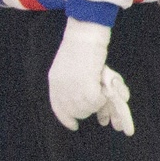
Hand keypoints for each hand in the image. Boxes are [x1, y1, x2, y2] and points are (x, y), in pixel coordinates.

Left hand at [47, 17, 131, 133]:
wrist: (85, 34)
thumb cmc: (81, 46)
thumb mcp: (68, 67)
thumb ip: (70, 83)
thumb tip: (81, 102)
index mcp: (55, 82)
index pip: (58, 108)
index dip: (66, 118)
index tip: (73, 125)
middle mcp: (61, 88)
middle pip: (76, 111)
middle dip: (88, 110)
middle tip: (99, 102)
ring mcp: (73, 89)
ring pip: (87, 109)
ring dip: (98, 103)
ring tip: (103, 89)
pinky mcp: (86, 87)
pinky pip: (97, 102)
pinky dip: (103, 98)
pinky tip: (104, 88)